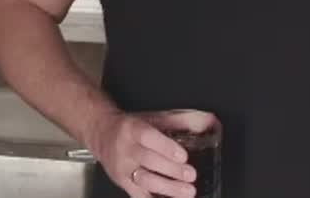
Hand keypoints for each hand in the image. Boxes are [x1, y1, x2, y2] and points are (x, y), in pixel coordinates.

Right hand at [85, 109, 218, 197]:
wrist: (101, 134)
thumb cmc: (130, 127)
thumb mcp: (150, 118)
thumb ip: (177, 121)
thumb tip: (208, 121)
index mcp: (132, 129)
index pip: (148, 137)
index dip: (165, 147)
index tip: (183, 155)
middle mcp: (125, 149)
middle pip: (149, 160)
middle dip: (172, 170)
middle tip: (191, 175)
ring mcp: (122, 168)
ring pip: (144, 180)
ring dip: (167, 187)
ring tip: (188, 191)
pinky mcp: (122, 182)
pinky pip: (138, 195)